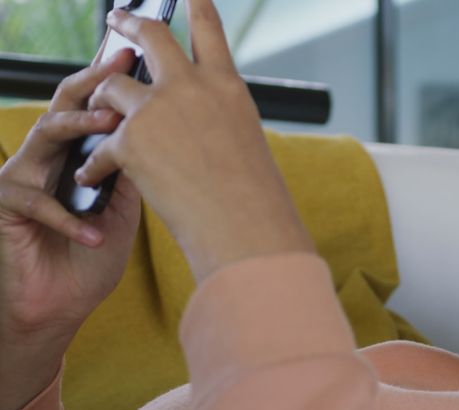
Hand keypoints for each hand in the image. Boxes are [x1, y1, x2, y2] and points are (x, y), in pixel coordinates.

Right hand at [0, 50, 143, 409]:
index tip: (145, 63)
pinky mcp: (5, 204)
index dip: (115, 86)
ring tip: (113, 126)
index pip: (93, 109)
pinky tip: (95, 235)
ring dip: (81, 129)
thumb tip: (164, 137)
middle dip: (94, 83)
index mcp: (76, 155)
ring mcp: (23, 176)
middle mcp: (47, 157)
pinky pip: (37, 202)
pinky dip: (70, 221)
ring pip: (46, 135)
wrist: (60, 307)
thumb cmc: (92, 260)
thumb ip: (132, 176)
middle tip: (121, 66)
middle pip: (66, 106)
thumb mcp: (124, 213)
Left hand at [76, 0, 314, 282]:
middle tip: (117, 21)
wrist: (243, 226)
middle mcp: (192, 88)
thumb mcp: (243, 139)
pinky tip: (93, 176)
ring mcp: (158, 111)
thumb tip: (177, 107)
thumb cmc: (252, 195)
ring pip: (111, 86)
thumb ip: (211, 113)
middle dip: (128, 24)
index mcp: (227, 86)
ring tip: (101, 121)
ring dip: (103, 103)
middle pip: (150, 36)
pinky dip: (95, 163)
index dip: (196, 5)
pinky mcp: (130, 141)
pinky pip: (100, 143)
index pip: (208, 30)